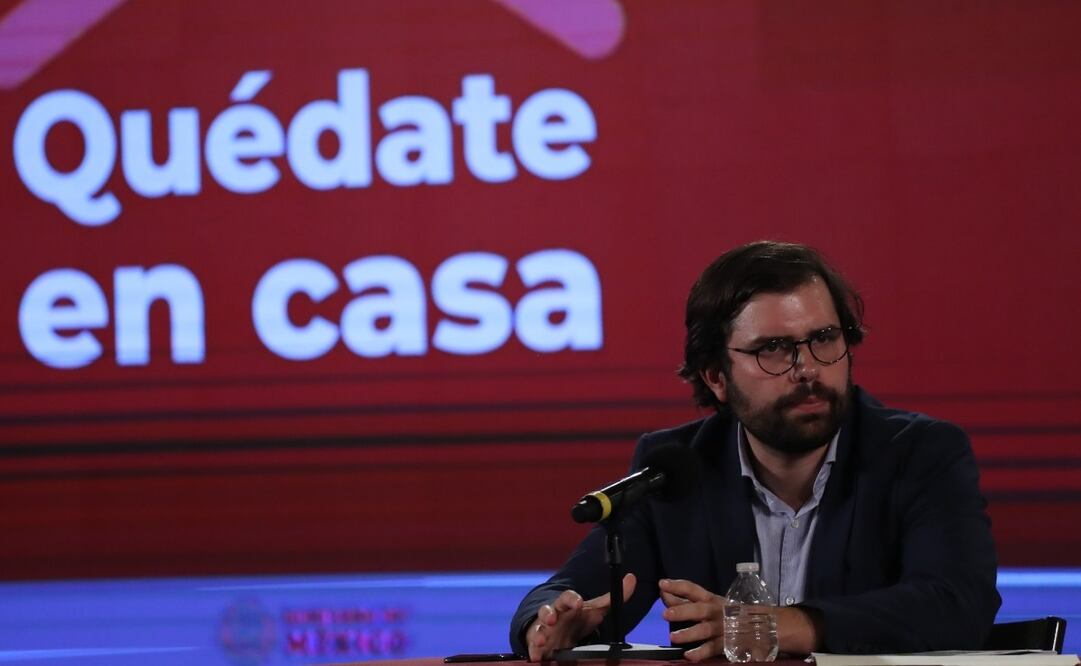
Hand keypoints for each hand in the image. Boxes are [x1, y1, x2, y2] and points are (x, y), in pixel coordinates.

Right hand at [525, 573, 636, 661]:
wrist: (559, 630)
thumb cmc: (578, 617)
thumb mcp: (595, 608)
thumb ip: (613, 597)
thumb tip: (632, 578)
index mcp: (568, 605)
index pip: (568, 597)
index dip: (572, 599)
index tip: (578, 602)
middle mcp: (553, 615)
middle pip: (547, 611)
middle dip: (548, 614)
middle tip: (552, 619)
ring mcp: (544, 629)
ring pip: (538, 629)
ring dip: (538, 634)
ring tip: (541, 640)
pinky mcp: (538, 644)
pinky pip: (533, 647)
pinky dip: (533, 651)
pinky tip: (535, 657)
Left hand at [659, 578, 821, 659]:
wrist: (766, 626)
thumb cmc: (733, 613)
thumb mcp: (715, 603)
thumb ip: (691, 601)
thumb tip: (666, 595)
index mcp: (712, 599)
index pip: (693, 589)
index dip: (677, 585)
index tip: (662, 584)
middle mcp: (716, 611)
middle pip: (697, 609)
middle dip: (682, 610)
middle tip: (666, 614)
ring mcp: (722, 628)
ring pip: (703, 630)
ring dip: (688, 634)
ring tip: (673, 637)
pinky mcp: (728, 644)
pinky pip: (712, 649)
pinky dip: (700, 653)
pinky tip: (689, 656)